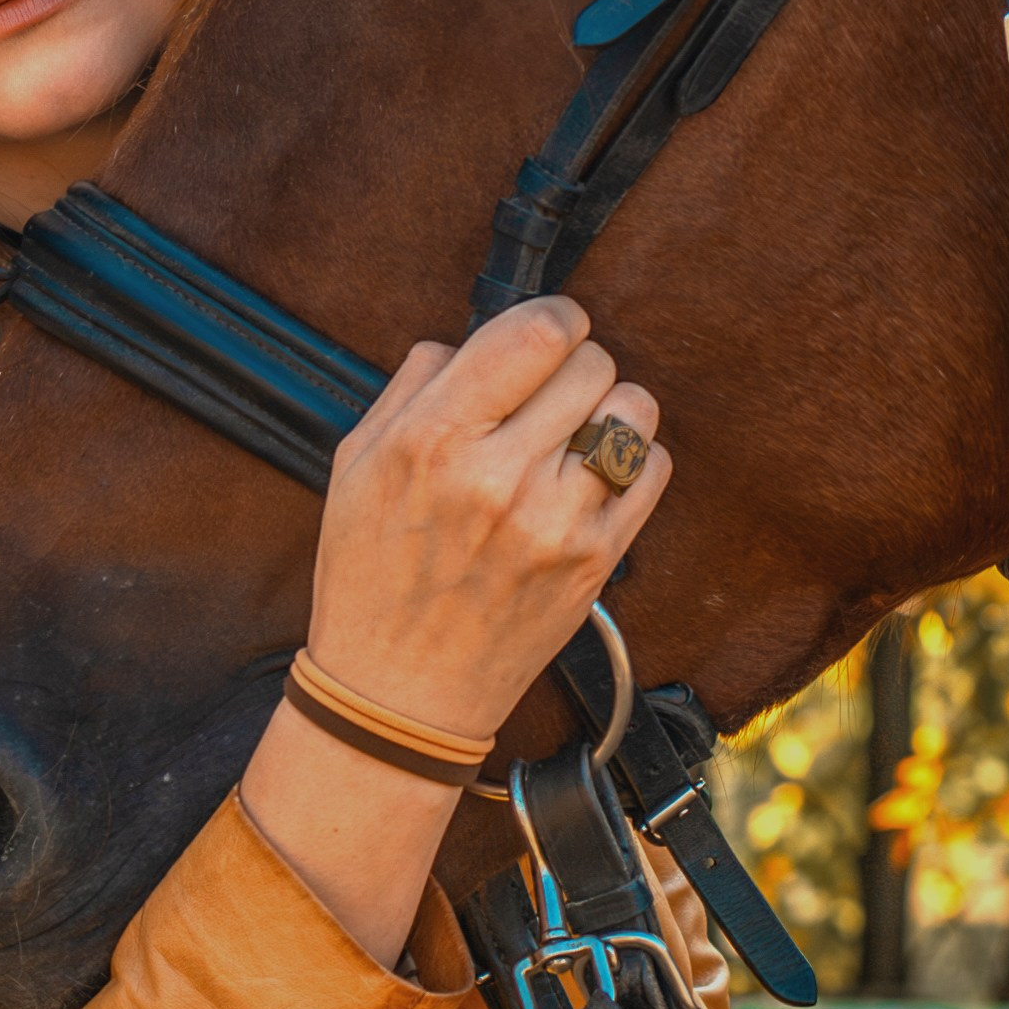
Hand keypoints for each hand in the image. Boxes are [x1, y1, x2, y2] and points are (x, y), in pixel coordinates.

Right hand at [304, 295, 669, 744]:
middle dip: (573, 365)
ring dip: (611, 409)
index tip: (548, 330)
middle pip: (589, 363)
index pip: (534, 333)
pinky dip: (633, 461)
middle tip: (549, 396)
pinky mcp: (594, 560)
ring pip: (633, 410)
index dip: (553, 316)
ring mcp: (554, 521)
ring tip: (578, 434)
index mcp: (431, 440)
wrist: (399, 692)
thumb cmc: (371, 576)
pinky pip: (652, 470)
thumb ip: (412, 387)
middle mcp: (498, 476)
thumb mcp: (356, 466)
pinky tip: (593, 478)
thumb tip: (468, 340)